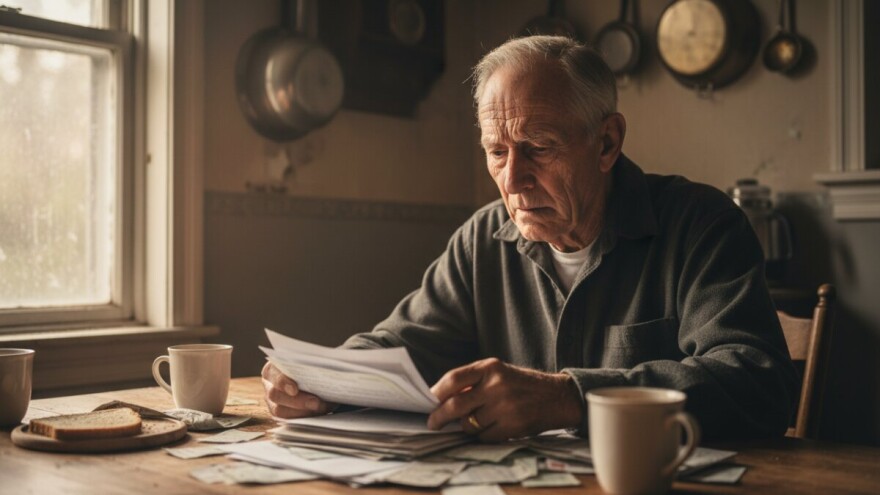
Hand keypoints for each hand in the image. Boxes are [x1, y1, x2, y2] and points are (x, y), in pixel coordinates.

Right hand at [261, 362, 334, 417]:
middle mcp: (269, 384)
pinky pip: (287, 419)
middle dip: (297, 400)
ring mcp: (272, 400)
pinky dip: (303, 417)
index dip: (282, 382)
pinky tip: (318, 413)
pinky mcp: (280, 412)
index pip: (272, 374)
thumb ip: (315, 363)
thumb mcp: (312, 360)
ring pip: (279, 410)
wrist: (313, 374)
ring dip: (301, 411)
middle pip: (275, 395)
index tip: (294, 389)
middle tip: (316, 403)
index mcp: (273, 367)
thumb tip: (329, 369)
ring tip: (321, 408)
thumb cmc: (310, 365)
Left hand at [426, 358, 583, 441]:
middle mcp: (497, 385)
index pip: (453, 379)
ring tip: (475, 421)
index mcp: (490, 367)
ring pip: (469, 424)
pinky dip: (482, 436)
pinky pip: (484, 437)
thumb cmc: (521, 384)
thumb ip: (473, 381)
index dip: (436, 392)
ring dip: (467, 426)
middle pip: (455, 405)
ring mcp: (505, 407)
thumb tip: (440, 399)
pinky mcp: (512, 426)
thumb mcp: (498, 372)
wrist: (556, 397)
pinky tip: (491, 428)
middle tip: (433, 423)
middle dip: (439, 417)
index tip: (428, 401)